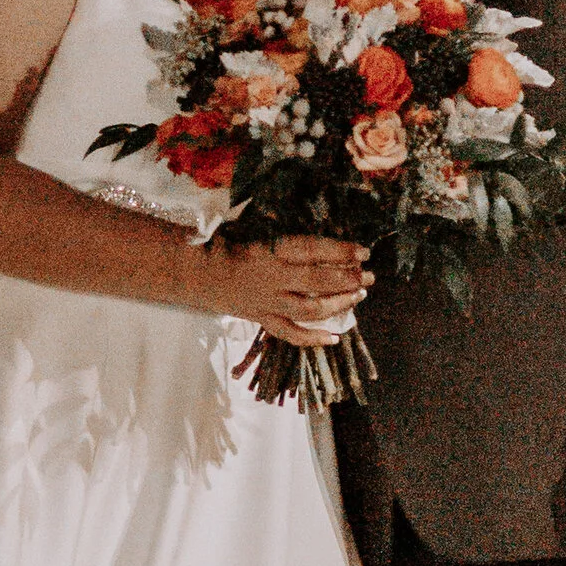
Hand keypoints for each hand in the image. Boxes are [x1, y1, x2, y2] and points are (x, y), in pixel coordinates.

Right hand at [210, 232, 371, 345]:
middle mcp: (271, 278)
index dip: (341, 251)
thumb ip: (285, 231)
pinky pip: (289, 334)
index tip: (364, 251)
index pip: (312, 250)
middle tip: (370, 276)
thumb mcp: (253, 226)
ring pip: (309, 309)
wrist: (195, 271)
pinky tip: (335, 338)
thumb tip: (322, 232)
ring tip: (359, 296)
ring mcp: (267, 302)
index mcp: (270, 250)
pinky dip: (312, 339)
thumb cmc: (226, 241)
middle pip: (317, 282)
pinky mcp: (262, 319)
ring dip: (338, 304)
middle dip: (348, 279)